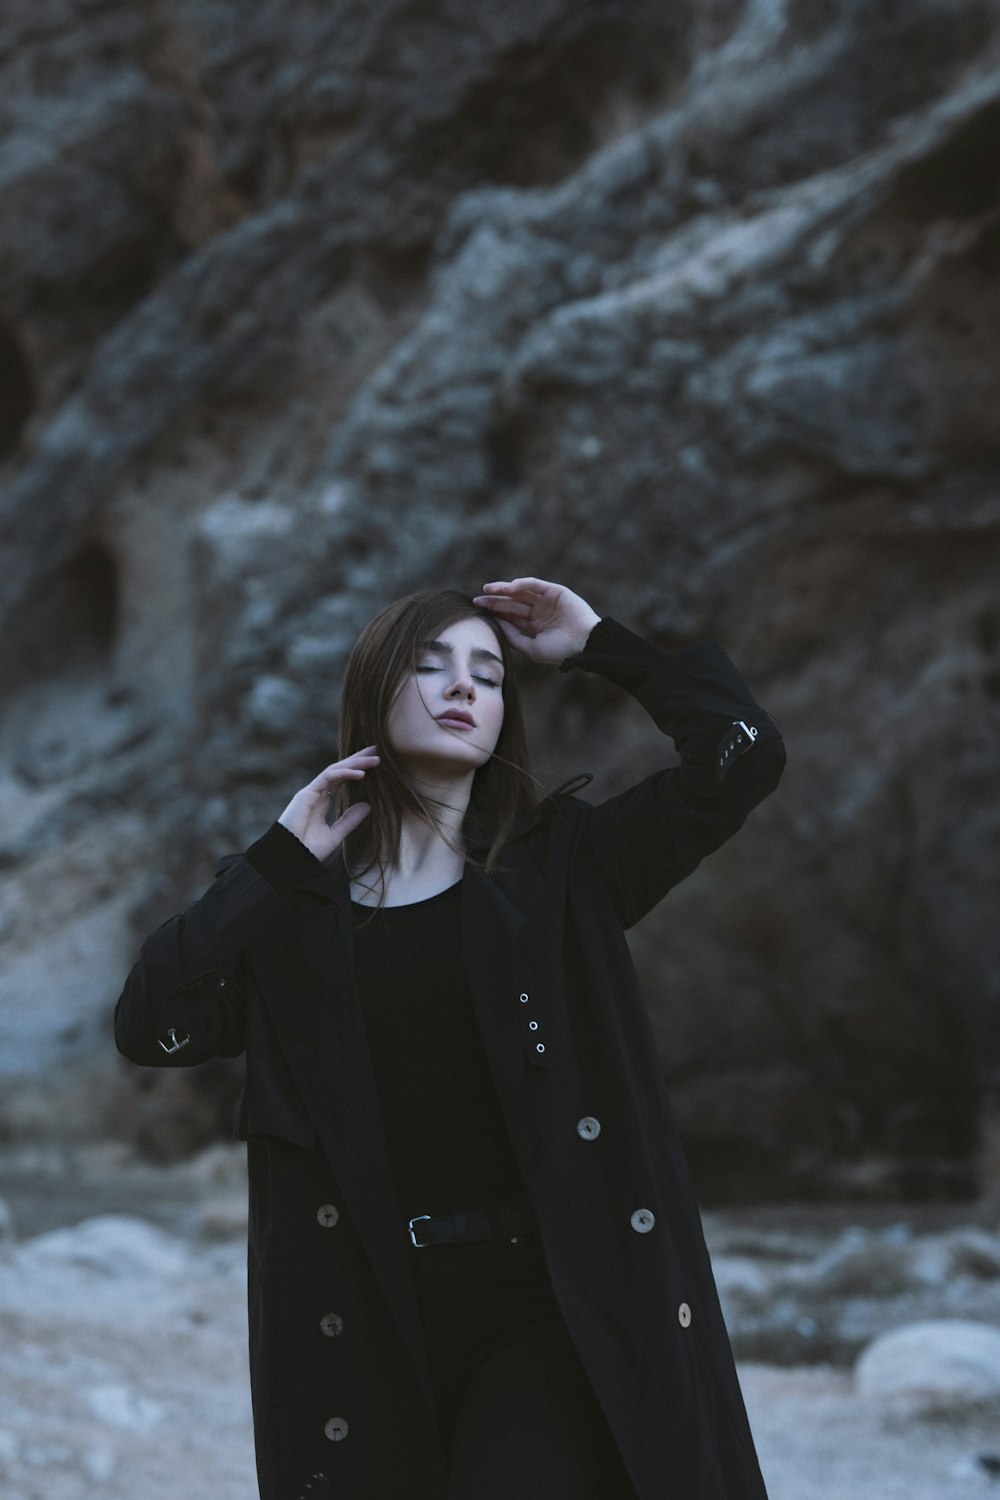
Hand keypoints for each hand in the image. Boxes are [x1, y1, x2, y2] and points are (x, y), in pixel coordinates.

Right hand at [278, 747, 378, 860]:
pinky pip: (327, 778)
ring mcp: (310, 792)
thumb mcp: (335, 835)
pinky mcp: (306, 794)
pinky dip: (344, 774)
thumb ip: (350, 820)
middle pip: (339, 770)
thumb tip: (368, 806)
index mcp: (322, 801)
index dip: (357, 769)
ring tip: (375, 759)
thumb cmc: (307, 850)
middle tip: (377, 749)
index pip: (341, 779)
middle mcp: (316, 793)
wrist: (289, 858)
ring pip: (335, 770)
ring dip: (355, 763)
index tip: (374, 762)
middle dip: (358, 759)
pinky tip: (361, 773)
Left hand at [472, 577, 599, 664]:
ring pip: (521, 592)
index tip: (478, 611)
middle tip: (477, 600)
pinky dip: (522, 584)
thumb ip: (514, 637)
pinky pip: (535, 585)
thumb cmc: (560, 651)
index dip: (495, 613)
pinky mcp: (555, 591)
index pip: (510, 616)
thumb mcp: (531, 648)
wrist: (583, 644)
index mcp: (534, 626)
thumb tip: (496, 625)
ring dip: (504, 590)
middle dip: (494, 601)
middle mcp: (539, 612)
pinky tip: (508, 587)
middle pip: (512, 604)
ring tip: (487, 590)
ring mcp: (547, 601)